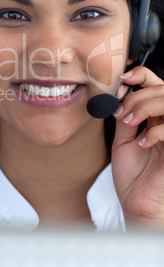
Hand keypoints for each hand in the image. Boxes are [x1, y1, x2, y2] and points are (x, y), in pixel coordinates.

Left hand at [111, 66, 163, 225]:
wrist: (136, 201)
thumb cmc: (132, 174)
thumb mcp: (123, 140)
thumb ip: (124, 117)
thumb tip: (118, 96)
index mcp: (154, 118)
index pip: (155, 85)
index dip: (142, 75)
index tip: (124, 79)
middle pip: (162, 90)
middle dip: (138, 97)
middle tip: (122, 113)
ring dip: (145, 107)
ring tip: (131, 123)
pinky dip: (156, 132)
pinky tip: (143, 143)